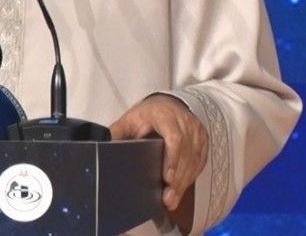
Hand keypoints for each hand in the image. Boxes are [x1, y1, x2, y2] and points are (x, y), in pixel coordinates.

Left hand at [109, 94, 208, 210]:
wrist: (167, 105)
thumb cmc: (146, 115)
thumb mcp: (129, 120)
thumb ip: (117, 134)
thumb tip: (102, 149)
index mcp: (164, 115)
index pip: (174, 138)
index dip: (172, 159)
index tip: (167, 178)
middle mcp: (184, 122)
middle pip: (185, 154)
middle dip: (177, 179)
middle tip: (168, 199)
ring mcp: (197, 131)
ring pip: (194, 160)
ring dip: (184, 182)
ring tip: (172, 200)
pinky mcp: (203, 140)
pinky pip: (200, 161)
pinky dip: (190, 177)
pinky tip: (180, 189)